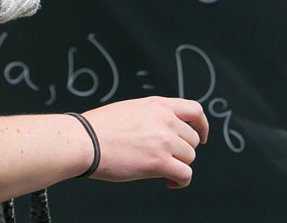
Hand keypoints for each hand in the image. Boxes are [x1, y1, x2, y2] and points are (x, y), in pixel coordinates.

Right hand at [81, 97, 208, 187]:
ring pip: (190, 157)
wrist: (84, 141)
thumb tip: (163, 129)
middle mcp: (165, 120)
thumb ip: (152, 115)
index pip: (195, 110)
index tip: (201, 136)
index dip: (202, 125)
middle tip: (168, 158)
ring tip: (164, 170)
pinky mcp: (159, 162)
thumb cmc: (99, 128)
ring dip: (179, 165)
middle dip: (183, 150)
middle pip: (193, 138)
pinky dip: (181, 180)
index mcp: (158, 105)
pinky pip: (185, 174)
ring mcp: (163, 140)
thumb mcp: (131, 109)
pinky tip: (170, 182)